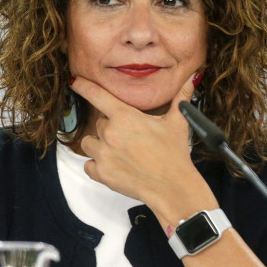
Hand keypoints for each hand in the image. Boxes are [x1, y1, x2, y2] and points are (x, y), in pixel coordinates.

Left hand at [72, 75, 208, 213]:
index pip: (97, 95)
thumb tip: (192, 78)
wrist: (173, 187)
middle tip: (130, 138)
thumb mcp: (177, 123)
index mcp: (125, 117)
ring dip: (99, 145)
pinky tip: (112, 165)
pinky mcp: (101, 173)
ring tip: (118, 151)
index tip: (74, 81)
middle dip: (111, 128)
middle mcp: (110, 133)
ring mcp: (103, 154)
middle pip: (99, 123)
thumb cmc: (174, 154)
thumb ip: (180, 98)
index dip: (83, 86)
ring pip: (89, 142)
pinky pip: (88, 165)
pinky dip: (96, 165)